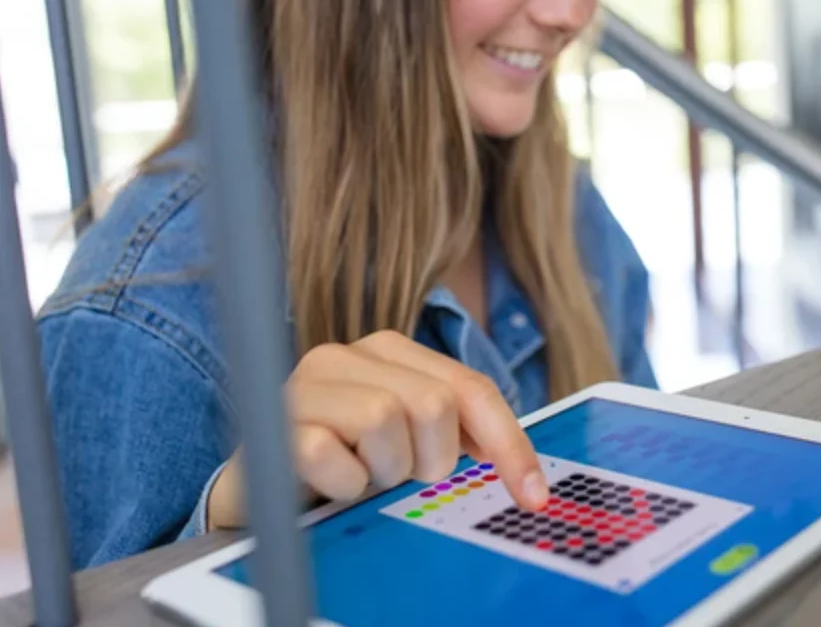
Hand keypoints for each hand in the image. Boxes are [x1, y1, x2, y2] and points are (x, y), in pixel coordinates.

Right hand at [206, 331, 547, 529]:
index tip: (533, 495)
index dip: (509, 444)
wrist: (261, 483)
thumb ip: (455, 433)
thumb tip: (522, 471)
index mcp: (391, 351)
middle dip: (428, 460)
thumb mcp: (406, 440)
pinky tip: (330, 482)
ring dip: (382, 473)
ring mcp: (308, 383)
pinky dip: (343, 485)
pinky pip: (333, 457)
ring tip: (361, 474)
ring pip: (386, 422)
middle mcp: (349, 355)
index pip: (471, 389)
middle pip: (434, 405)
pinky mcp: (277, 420)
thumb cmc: (344, 458)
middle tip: (400, 474)